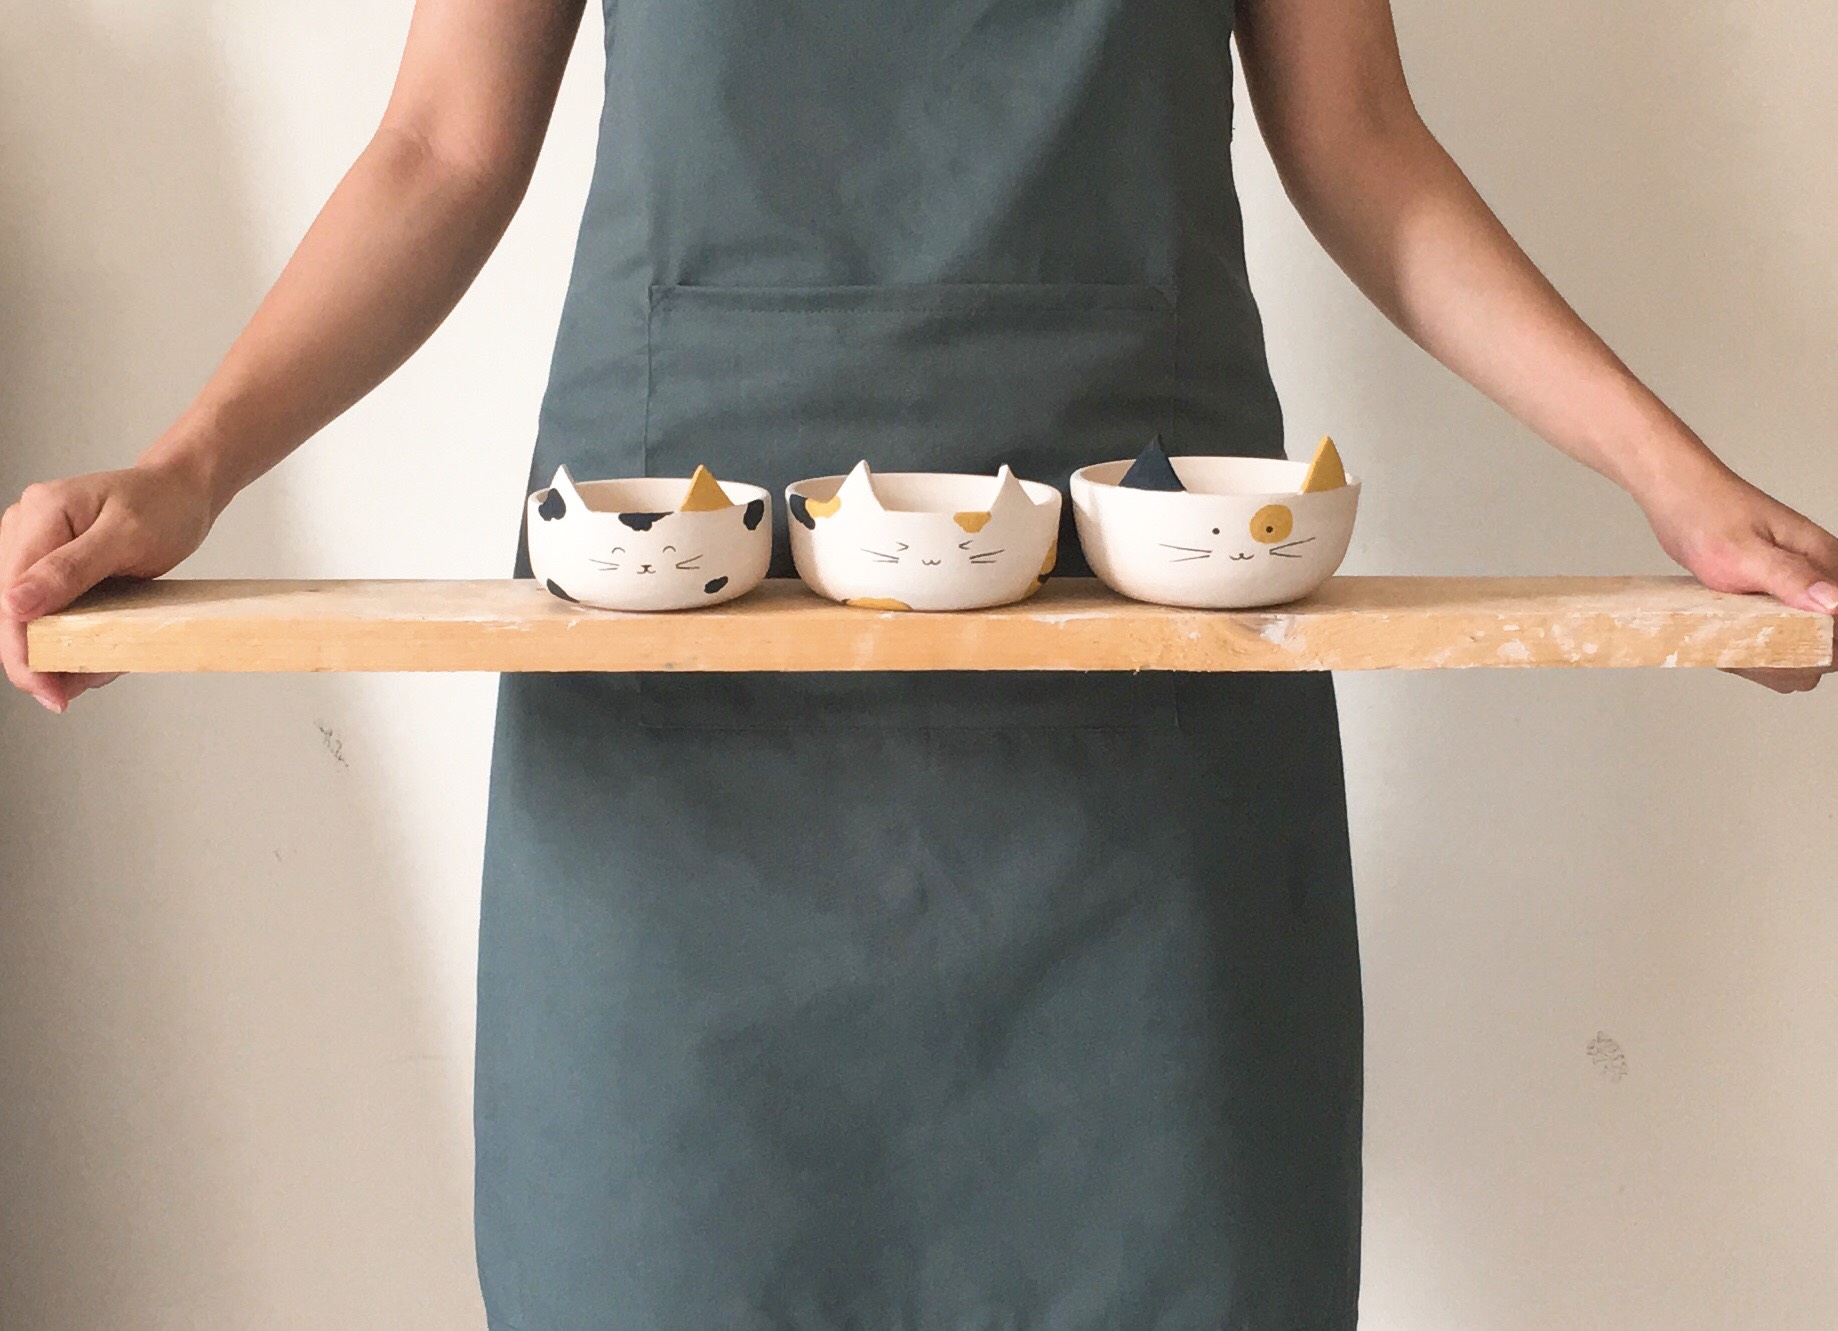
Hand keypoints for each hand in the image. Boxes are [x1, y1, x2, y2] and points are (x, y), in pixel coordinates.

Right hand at [1, 458, 217, 711]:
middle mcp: (24, 529)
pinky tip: (95, 654)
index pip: (10, 597)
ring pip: (29, 619)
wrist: (181, 491)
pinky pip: (49, 612)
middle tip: (76, 692)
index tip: (49, 691)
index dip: (23, 651)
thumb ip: (70, 569)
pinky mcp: (48, 567)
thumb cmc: (163, 504)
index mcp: (39, 514)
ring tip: (97, 672)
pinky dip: (71, 637)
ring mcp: (33, 548)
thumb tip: (15, 604)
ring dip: (58, 653)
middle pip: (13, 613)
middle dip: (43, 658)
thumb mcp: (126, 536)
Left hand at [1638, 458, 1837, 693]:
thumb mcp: (1746, 552)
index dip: (1827, 644)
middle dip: (1805, 652)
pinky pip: (1784, 620)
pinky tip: (1743, 641)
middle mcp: (1819, 569)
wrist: (1676, 496)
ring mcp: (1797, 577)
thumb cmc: (1708, 515)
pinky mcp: (1774, 584)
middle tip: (1761, 654)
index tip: (1793, 654)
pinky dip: (1768, 637)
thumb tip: (1834, 602)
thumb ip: (1790, 577)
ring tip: (1748, 649)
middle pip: (1831, 628)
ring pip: (1808, 628)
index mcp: (1824, 558)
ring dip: (1784, 648)